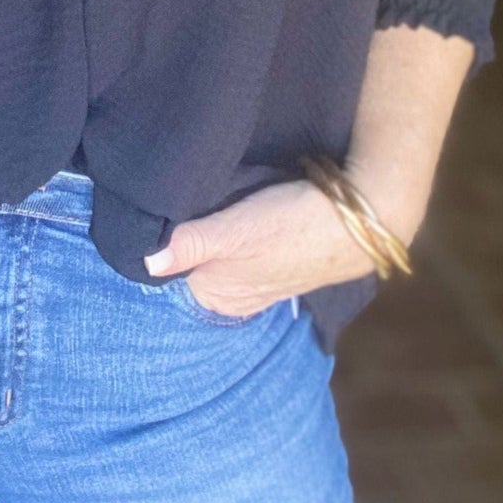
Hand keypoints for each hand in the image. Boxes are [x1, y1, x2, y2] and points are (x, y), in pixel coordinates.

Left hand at [142, 178, 382, 318]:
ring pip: (215, 258)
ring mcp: (255, 285)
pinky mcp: (275, 268)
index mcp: (215, 296)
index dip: (163, 246)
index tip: (157, 218)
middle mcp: (231, 298)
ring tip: (205, 205)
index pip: (171, 274)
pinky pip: (239, 254)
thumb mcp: (234, 231)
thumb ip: (190, 245)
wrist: (355, 223)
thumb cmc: (290, 225)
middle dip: (184, 241)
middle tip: (177, 204)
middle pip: (192, 266)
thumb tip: (147, 263)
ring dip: (209, 236)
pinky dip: (233, 238)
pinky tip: (235, 215)